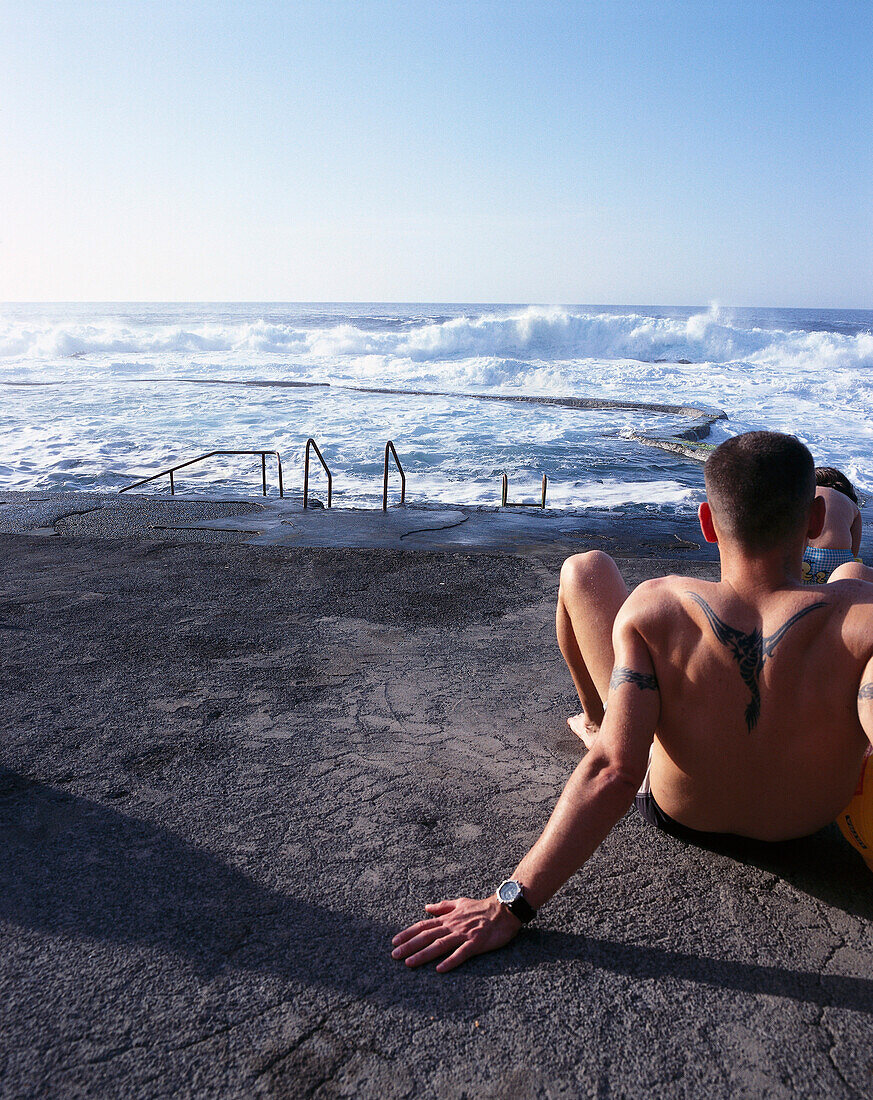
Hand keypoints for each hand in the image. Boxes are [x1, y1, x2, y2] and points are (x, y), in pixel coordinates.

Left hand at [391, 894, 521, 972]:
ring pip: (440, 945)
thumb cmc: (482, 907)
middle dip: (409, 946)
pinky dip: (450, 961)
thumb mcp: (460, 903)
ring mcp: (464, 935)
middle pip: (427, 936)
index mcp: (448, 918)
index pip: (423, 925)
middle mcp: (453, 926)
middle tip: (394, 955)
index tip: (395, 941)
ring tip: (409, 963)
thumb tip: (427, 907)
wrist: (504, 909)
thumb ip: (443, 906)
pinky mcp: (476, 943)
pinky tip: (439, 969)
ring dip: (423, 954)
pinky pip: (461, 953)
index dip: (408, 933)